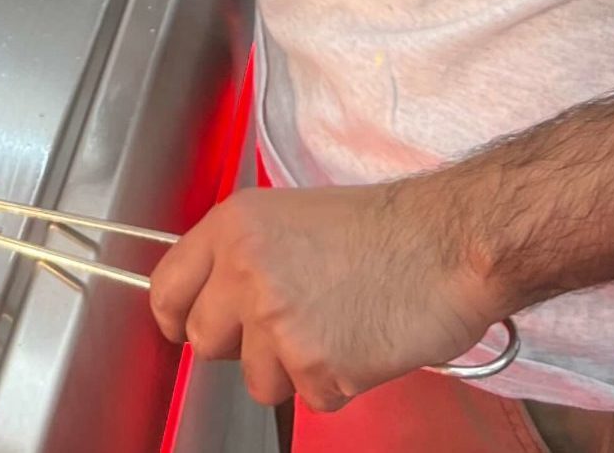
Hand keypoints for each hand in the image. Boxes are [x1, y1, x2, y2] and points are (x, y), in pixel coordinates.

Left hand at [149, 181, 500, 412]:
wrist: (446, 244)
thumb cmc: (383, 228)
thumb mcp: (291, 216)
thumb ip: (245, 254)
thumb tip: (218, 295)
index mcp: (234, 226)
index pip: (167, 288)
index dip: (177, 315)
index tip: (188, 325)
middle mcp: (244, 271)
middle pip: (204, 340)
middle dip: (241, 344)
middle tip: (289, 324)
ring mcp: (277, 322)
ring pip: (256, 379)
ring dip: (293, 368)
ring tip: (335, 327)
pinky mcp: (315, 366)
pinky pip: (310, 397)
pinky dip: (336, 383)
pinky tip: (360, 342)